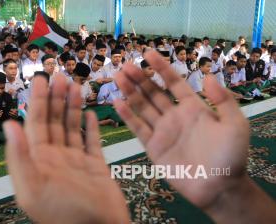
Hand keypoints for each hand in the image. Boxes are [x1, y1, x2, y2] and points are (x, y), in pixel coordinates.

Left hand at [4, 75, 128, 223]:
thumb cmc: (65, 212)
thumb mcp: (34, 186)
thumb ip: (20, 156)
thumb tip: (9, 124)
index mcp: (39, 160)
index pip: (36, 123)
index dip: (38, 100)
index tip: (41, 79)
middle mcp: (56, 158)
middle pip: (54, 122)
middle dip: (56, 98)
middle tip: (60, 76)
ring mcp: (76, 162)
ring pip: (72, 128)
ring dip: (73, 108)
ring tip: (76, 87)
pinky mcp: (95, 167)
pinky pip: (92, 143)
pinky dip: (91, 128)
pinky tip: (90, 114)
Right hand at [113, 51, 249, 209]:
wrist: (219, 187)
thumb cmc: (230, 155)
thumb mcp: (235, 124)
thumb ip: (224, 100)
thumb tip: (208, 76)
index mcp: (193, 107)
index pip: (174, 82)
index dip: (161, 68)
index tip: (148, 53)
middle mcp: (175, 116)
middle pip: (153, 92)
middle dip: (140, 78)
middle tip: (126, 65)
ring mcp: (162, 131)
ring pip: (143, 107)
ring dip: (130, 92)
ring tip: (119, 77)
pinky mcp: (153, 147)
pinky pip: (138, 128)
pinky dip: (127, 116)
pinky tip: (118, 102)